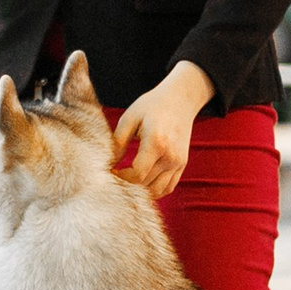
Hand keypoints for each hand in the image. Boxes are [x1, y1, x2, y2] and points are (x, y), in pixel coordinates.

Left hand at [111, 61, 213, 199]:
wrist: (180, 99)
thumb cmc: (152, 106)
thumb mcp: (130, 118)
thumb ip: (118, 142)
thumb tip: (108, 163)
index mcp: (156, 143)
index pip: (137, 174)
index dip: (121, 178)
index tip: (112, 171)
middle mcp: (170, 156)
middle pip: (146, 184)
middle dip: (128, 184)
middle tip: (115, 177)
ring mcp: (178, 162)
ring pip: (157, 190)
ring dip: (140, 190)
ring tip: (127, 180)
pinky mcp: (182, 164)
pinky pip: (168, 187)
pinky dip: (154, 190)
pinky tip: (142, 183)